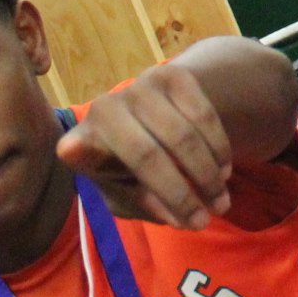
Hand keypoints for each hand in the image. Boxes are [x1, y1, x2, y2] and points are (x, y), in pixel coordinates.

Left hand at [58, 63, 234, 230]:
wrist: (152, 115)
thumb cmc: (130, 166)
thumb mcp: (128, 194)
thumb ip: (146, 205)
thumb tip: (178, 218)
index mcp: (79, 143)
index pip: (77, 148)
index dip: (80, 147)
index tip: (73, 149)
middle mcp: (104, 109)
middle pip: (145, 154)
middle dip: (180, 193)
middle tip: (204, 223)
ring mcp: (139, 87)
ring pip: (183, 136)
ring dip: (207, 175)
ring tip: (220, 203)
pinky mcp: (172, 73)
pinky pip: (203, 115)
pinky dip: (218, 148)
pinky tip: (224, 170)